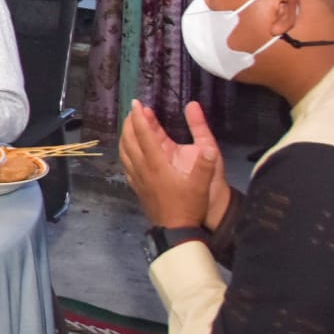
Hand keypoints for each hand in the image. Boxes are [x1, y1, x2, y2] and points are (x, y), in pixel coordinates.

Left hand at [119, 100, 221, 228]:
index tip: (136, 103)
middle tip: (133, 110)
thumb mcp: (201, 185)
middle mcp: (142, 169)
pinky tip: (129, 149)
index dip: (139, 118)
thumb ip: (205, 164)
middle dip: (129, 123)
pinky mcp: (136, 186)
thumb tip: (209, 146)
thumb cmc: (189, 206)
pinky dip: (125, 150)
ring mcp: (137, 178)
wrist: (175, 230)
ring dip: (125, 135)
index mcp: (157, 165)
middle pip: (129, 140)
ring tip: (129, 124)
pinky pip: (125, 163)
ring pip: (124, 151)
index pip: (144, 135)